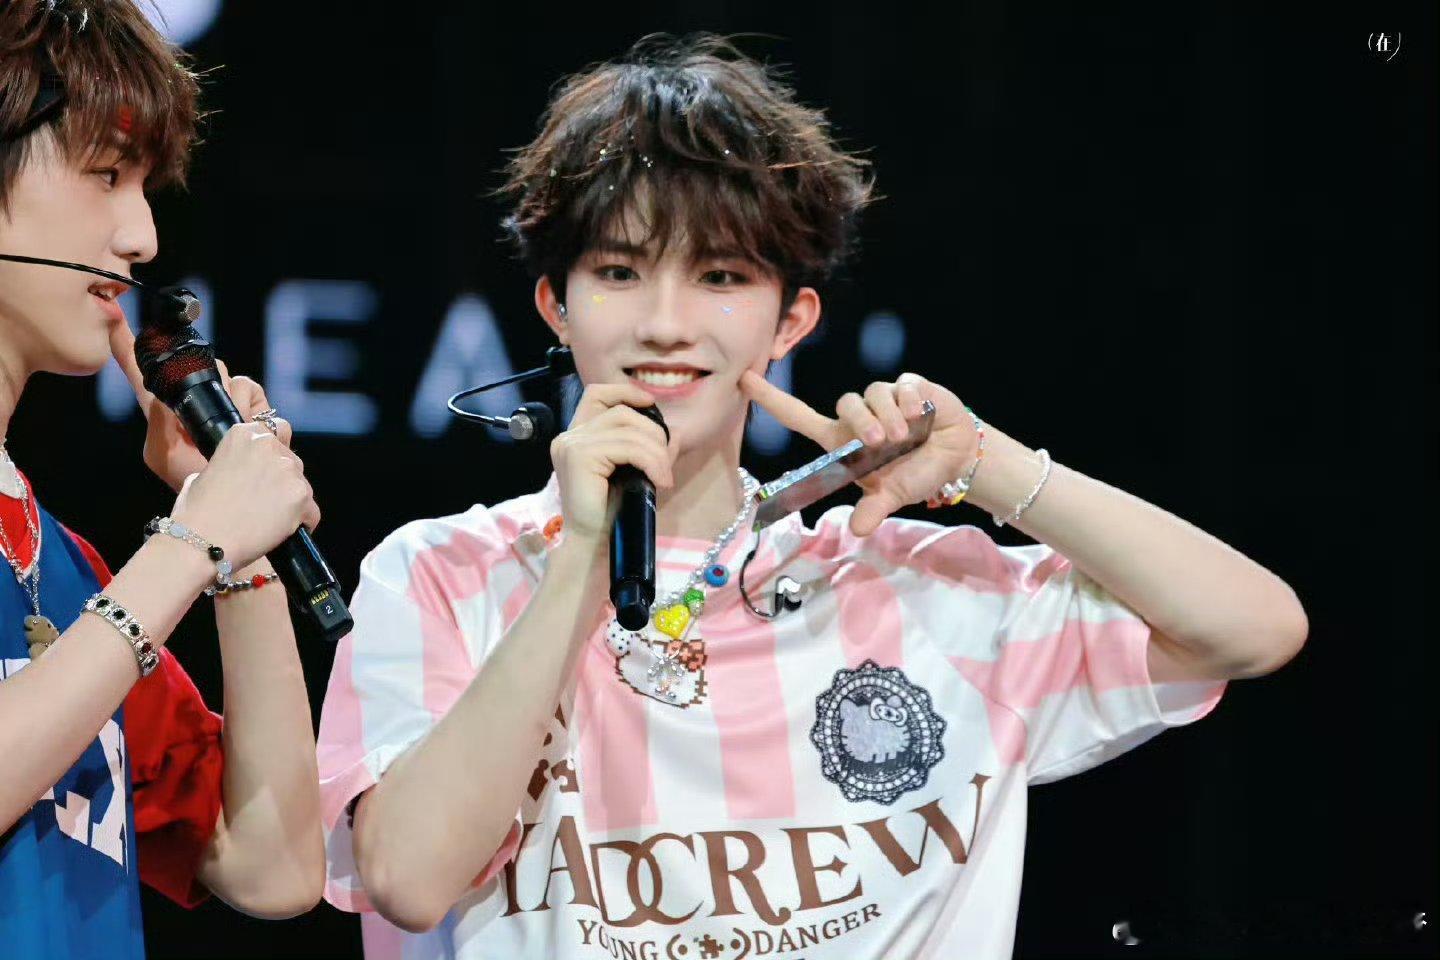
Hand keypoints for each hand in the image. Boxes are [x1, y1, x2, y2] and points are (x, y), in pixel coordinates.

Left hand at [109, 320, 294, 492]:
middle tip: (212, 416)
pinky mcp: (260, 422)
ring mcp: (233, 410)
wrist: (231, 504)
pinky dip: (263, 421)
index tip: (116, 317)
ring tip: (234, 435)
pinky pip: (265, 404)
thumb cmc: (191, 483)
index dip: (128, 345)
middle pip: (212, 367)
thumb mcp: (161, 454)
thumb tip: (167, 388)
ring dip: (243, 407)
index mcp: (168, 410)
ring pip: (243, 385)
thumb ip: (159, 417)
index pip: (144, 371)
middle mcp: (201, 404)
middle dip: (216, 381)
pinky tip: (255, 438)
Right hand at [168, 423, 320, 571]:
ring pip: (303, 486)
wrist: (202, 540)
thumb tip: (239, 473)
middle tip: (266, 502)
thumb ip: (231, 464)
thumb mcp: (206, 472)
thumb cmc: (196, 511)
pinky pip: (311, 511)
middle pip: (291, 462)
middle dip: (283, 481)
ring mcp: (287, 469)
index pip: (276, 433)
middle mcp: (269, 444)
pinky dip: (303, 522)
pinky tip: (285, 532)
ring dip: (293, 501)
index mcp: (244, 434)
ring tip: (271, 521)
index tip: (266, 474)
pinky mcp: (300, 494)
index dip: (273, 457)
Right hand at [548, 384, 675, 543]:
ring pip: (628, 430)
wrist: (596, 544)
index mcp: (577, 436)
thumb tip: (677, 431)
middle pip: (621, 411)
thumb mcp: (638, 472)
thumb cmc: (613, 513)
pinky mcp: (579, 456)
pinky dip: (651, 461)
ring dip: (656, 452)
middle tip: (665, 465)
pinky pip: (627, 447)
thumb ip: (652, 449)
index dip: (625, 391)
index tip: (650, 404)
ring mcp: (571, 445)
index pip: (597, 394)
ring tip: (664, 478)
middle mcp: (569, 436)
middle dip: (653, 433)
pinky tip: (659, 481)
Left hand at [740, 370, 978, 536]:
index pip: (799, 416)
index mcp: (843, 441)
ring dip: (888, 416)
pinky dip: (909, 403)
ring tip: (905, 436)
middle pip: (844, 404)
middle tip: (881, 443)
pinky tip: (921, 417)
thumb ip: (873, 508)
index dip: (771, 399)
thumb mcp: (894, 495)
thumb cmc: (915, 474)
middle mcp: (858, 416)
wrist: (956, 457)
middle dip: (861, 422)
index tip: (744, 380)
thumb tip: (857, 529)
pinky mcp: (907, 386)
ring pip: (871, 394)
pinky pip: (900, 386)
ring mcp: (882, 398)